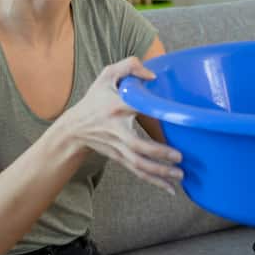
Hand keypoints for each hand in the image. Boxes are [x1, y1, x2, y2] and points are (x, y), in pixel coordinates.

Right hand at [58, 57, 183, 194]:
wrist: (75, 127)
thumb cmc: (95, 99)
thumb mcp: (107, 76)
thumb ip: (129, 66)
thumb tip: (152, 76)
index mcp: (115, 106)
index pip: (135, 107)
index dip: (151, 108)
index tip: (172, 111)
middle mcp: (116, 129)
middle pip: (137, 146)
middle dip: (159, 154)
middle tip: (180, 157)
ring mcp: (117, 147)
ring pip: (138, 164)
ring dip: (159, 173)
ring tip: (180, 175)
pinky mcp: (119, 158)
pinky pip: (138, 172)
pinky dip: (154, 182)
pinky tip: (170, 189)